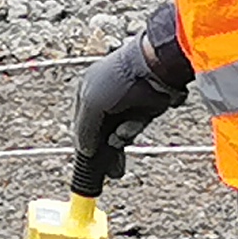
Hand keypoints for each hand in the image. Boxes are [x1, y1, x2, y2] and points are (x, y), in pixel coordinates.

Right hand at [73, 33, 188, 195]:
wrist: (155, 66)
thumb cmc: (119, 79)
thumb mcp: (92, 105)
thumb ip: (84, 131)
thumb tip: (84, 152)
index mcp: (87, 92)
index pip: (82, 126)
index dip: (86, 146)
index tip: (89, 168)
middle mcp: (105, 99)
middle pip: (101, 134)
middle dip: (106, 152)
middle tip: (112, 172)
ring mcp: (125, 104)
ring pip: (119, 134)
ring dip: (121, 137)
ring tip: (125, 131)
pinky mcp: (144, 108)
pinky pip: (135, 127)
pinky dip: (134, 128)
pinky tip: (138, 120)